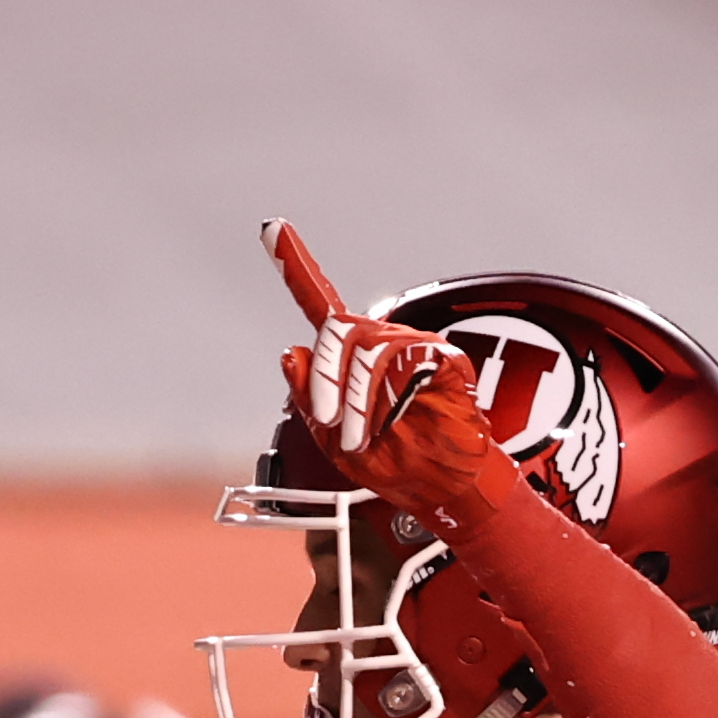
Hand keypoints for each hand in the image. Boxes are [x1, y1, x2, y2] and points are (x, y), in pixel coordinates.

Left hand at [267, 222, 525, 537]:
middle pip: (337, 329)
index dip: (295, 266)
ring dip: (357, 402)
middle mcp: (382, 341)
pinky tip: (398, 422)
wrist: (441, 490)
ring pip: (368, 349)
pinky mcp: (445, 359)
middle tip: (331, 421)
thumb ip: (309, 398)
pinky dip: (392, 400)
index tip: (271, 226)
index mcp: (352, 356)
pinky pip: (408, 361)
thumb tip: (289, 351)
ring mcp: (416, 347)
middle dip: (326, 381)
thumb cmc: (393, 465)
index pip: (320, 303)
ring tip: (364, 438)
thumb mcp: (334, 442)